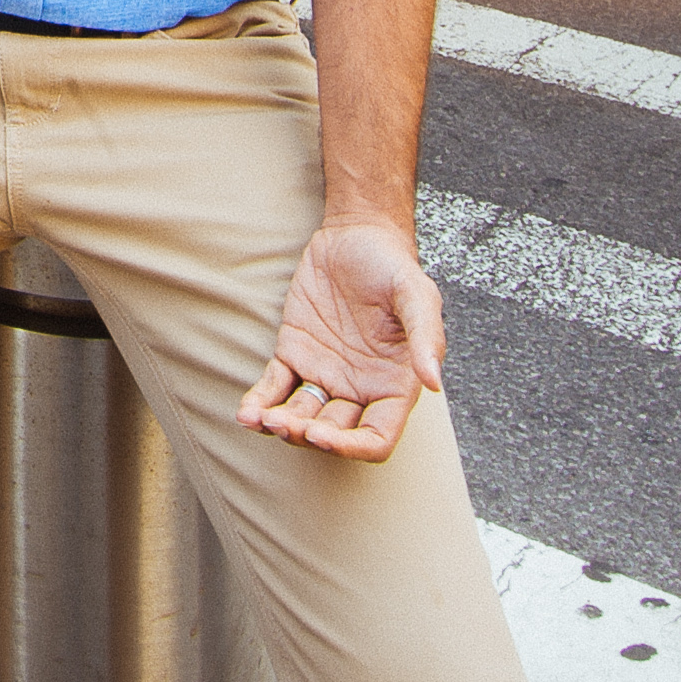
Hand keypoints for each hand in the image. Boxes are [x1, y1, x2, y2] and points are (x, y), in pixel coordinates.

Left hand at [235, 217, 444, 462]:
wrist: (356, 234)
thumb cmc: (393, 266)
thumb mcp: (418, 295)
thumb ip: (427, 338)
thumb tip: (433, 382)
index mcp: (393, 385)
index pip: (377, 438)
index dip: (351, 447)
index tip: (323, 436)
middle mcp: (359, 388)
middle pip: (334, 433)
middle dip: (308, 436)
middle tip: (284, 424)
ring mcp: (324, 373)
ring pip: (301, 416)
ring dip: (281, 425)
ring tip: (261, 419)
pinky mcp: (293, 354)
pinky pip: (275, 388)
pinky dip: (260, 403)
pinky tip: (247, 413)